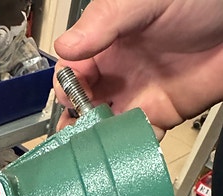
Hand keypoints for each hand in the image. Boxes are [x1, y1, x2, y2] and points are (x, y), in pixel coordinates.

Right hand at [54, 0, 222, 136]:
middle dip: (76, 122)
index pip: (72, 74)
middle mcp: (118, 74)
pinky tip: (124, 149)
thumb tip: (66, 47)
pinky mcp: (161, 114)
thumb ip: (103, 22)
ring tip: (93, 149)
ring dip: (97, 141)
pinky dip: (129, 148)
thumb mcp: (143, 1)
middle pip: (83, 105)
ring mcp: (139, 96)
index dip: (66, 89)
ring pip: (106, 126)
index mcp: (107, 45)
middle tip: (75, 135)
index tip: (70, 100)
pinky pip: (138, 137)